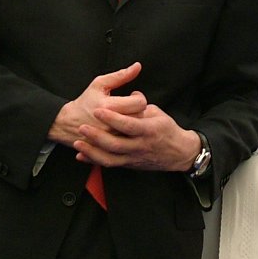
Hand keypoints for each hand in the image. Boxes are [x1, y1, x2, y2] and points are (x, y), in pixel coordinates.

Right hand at [48, 63, 142, 145]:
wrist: (67, 123)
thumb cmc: (85, 102)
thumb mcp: (99, 84)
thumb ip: (120, 75)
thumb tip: (138, 66)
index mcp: (108, 107)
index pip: (139, 104)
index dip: (139, 98)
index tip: (133, 96)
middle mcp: (110, 125)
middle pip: (140, 118)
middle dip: (138, 110)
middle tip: (130, 107)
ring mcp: (111, 139)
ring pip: (136, 131)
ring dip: (134, 123)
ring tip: (126, 116)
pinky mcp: (110, 148)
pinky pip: (128, 143)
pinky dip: (129, 135)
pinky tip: (122, 128)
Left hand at [75, 100, 200, 172]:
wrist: (178, 153)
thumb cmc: (167, 130)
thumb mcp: (158, 113)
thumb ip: (140, 107)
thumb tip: (130, 94)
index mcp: (149, 130)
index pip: (128, 125)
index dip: (112, 118)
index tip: (98, 110)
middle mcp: (140, 146)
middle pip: (115, 144)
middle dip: (97, 136)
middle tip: (82, 127)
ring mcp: (133, 157)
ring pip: (110, 158)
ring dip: (92, 151)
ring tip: (78, 142)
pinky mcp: (129, 164)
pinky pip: (110, 164)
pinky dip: (94, 160)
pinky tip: (82, 155)